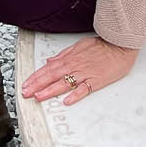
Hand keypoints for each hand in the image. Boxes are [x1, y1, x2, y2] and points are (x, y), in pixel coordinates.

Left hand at [20, 35, 135, 105]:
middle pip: (52, 76)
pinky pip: (84, 89)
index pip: (48, 68)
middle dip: (37, 85)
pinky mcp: (96, 81)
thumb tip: (50, 61)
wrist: (119, 45)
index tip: (26, 84)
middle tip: (25, 93)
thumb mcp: (78, 46)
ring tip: (39, 97)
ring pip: (64, 83)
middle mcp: (75, 66)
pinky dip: (75, 95)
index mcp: (70, 58)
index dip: (35, 77)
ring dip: (50, 90)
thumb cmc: (101, 46)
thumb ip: (63, 55)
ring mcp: (85, 74)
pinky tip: (67, 101)